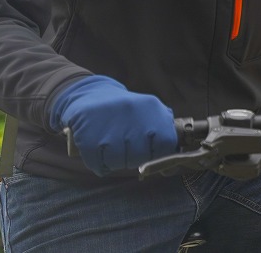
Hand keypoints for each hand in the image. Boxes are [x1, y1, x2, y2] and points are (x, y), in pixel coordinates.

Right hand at [49, 75, 176, 175]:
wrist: (90, 96)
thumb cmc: (125, 110)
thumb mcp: (149, 109)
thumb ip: (164, 127)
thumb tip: (171, 156)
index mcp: (151, 108)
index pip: (166, 143)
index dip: (159, 154)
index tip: (149, 153)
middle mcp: (132, 115)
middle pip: (140, 157)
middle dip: (134, 160)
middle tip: (127, 152)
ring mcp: (110, 127)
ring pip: (119, 163)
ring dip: (116, 163)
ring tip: (112, 151)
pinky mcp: (89, 137)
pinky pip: (98, 164)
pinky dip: (99, 165)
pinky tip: (100, 154)